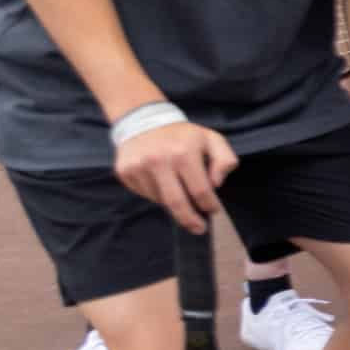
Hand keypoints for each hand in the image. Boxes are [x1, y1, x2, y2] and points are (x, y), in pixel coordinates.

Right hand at [111, 117, 234, 230]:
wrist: (144, 120)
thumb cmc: (183, 135)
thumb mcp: (211, 139)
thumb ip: (225, 160)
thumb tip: (217, 184)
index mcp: (184, 153)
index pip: (200, 191)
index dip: (209, 205)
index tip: (213, 211)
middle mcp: (159, 161)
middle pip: (176, 203)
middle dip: (190, 220)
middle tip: (198, 228)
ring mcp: (139, 167)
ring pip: (160, 200)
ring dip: (173, 203)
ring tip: (177, 189)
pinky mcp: (125, 172)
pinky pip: (144, 194)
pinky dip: (156, 194)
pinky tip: (160, 181)